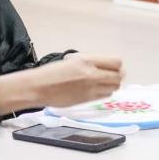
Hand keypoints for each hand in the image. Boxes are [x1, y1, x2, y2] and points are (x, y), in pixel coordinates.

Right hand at [6, 54, 123, 110]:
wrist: (40, 87)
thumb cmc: (52, 72)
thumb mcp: (73, 60)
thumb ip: (91, 62)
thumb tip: (105, 66)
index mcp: (87, 61)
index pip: (116, 62)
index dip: (117, 65)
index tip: (113, 66)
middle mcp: (92, 74)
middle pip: (118, 76)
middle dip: (118, 75)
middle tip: (112, 75)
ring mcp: (91, 88)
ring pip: (114, 87)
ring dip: (112, 85)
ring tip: (104, 83)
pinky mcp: (87, 99)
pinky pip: (105, 95)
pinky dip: (105, 92)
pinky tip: (97, 90)